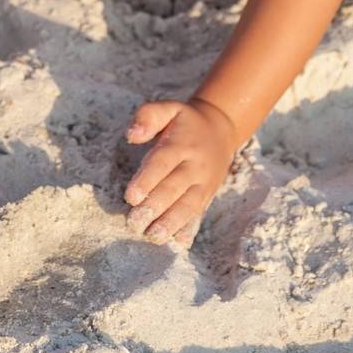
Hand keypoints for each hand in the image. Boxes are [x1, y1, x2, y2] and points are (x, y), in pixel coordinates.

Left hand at [123, 98, 238, 247]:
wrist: (220, 129)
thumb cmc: (185, 122)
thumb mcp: (169, 109)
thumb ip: (148, 116)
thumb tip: (132, 135)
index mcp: (182, 144)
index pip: (163, 163)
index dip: (147, 180)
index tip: (131, 197)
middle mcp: (195, 166)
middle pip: (174, 188)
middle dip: (155, 207)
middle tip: (135, 223)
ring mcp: (204, 183)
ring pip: (189, 205)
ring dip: (171, 222)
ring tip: (154, 237)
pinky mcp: (208, 195)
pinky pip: (200, 213)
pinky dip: (191, 228)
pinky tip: (181, 243)